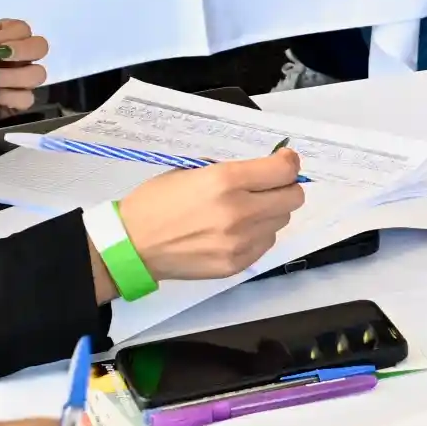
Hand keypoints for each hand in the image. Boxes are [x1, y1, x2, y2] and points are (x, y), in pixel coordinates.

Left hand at [0, 20, 48, 121]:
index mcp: (7, 38)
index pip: (24, 29)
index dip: (7, 34)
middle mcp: (20, 58)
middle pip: (41, 47)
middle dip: (21, 50)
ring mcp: (22, 81)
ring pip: (38, 74)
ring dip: (12, 75)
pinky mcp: (18, 104)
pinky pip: (27, 99)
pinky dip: (7, 96)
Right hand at [116, 149, 305, 278]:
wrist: (133, 245)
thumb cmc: (157, 201)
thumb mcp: (193, 171)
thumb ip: (232, 170)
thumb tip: (264, 167)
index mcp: (225, 181)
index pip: (284, 171)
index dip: (289, 164)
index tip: (284, 161)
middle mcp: (239, 211)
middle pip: (293, 198)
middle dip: (285, 188)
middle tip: (269, 186)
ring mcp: (240, 242)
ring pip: (281, 222)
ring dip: (270, 212)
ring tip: (246, 210)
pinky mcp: (237, 264)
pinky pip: (266, 243)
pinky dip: (258, 234)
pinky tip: (235, 231)